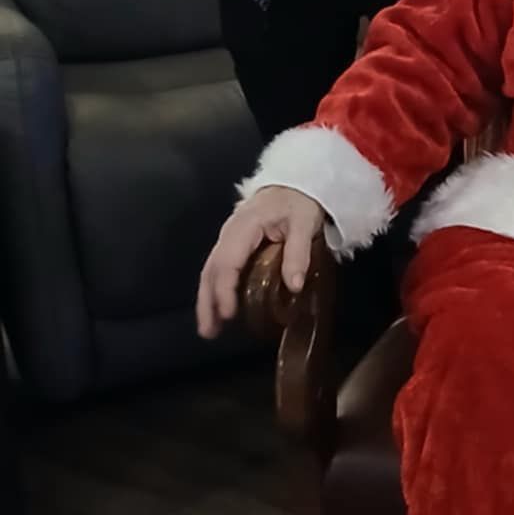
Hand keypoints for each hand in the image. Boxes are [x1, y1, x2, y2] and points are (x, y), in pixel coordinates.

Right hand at [196, 185, 325, 337]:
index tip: (229, 314)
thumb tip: (294, 286)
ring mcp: (228, 238)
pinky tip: (218, 308)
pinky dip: (214, 289)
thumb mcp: (304, 223)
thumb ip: (298, 253)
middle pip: (211, 270)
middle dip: (207, 302)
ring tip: (209, 328)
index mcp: (244, 227)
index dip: (225, 290)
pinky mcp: (233, 244)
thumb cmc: (299, 202)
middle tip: (209, 331)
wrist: (296, 183)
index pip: (227, 263)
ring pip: (210, 271)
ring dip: (207, 300)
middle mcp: (229, 233)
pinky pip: (218, 268)